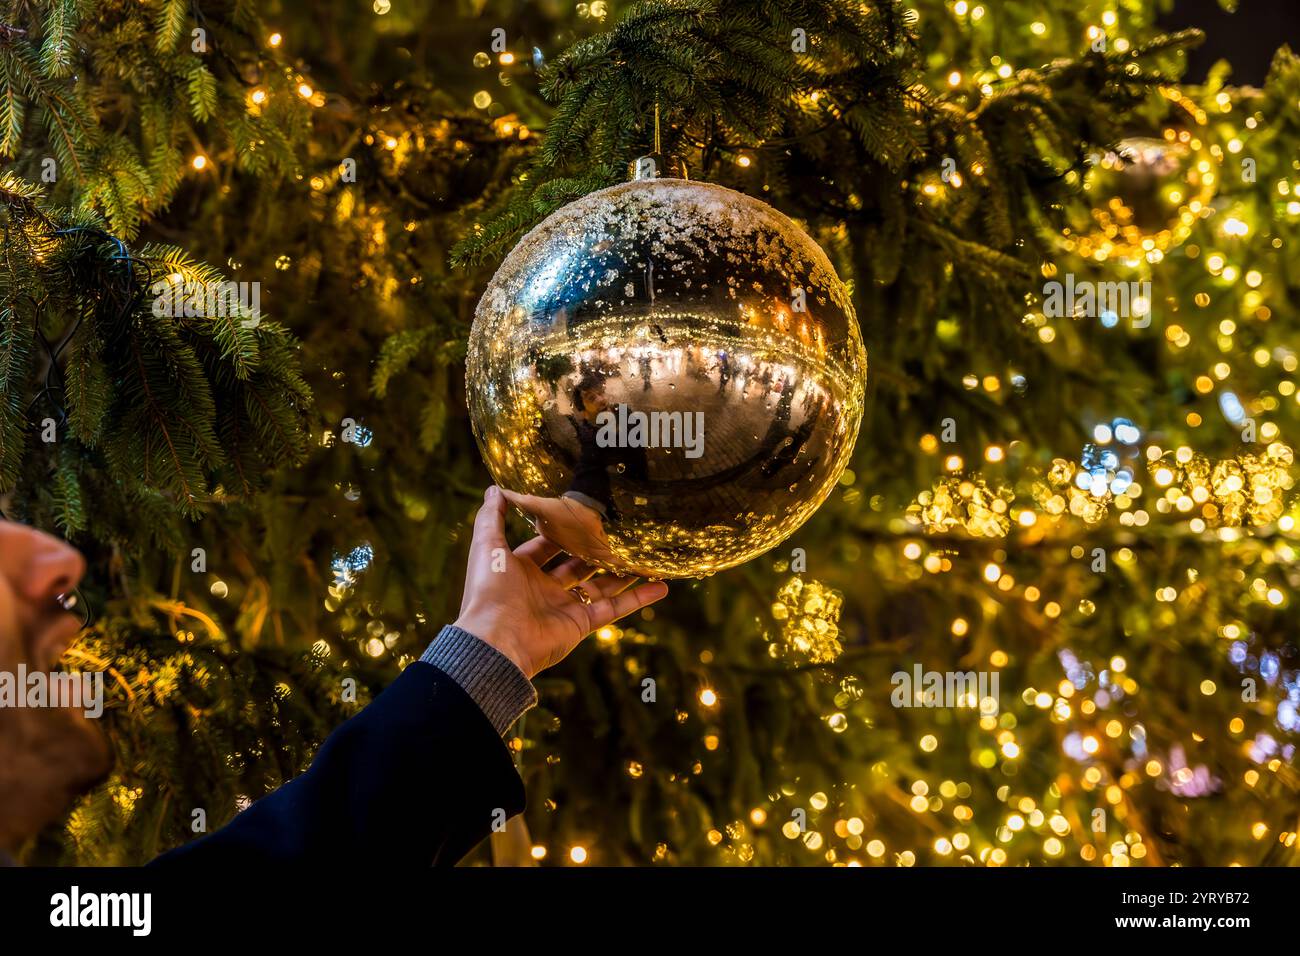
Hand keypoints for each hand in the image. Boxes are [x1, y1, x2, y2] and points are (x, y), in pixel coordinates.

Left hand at [453, 486, 667, 678]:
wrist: (497, 641)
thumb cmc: (489, 591)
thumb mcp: (487, 546)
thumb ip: (491, 517)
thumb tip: (495, 488)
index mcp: (521, 569)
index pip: (545, 545)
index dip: (562, 530)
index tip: (584, 512)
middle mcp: (544, 588)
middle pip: (577, 564)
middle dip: (597, 549)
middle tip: (621, 529)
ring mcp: (565, 606)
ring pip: (601, 585)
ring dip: (624, 572)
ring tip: (647, 554)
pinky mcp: (581, 624)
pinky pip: (614, 609)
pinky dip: (638, 598)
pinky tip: (661, 585)